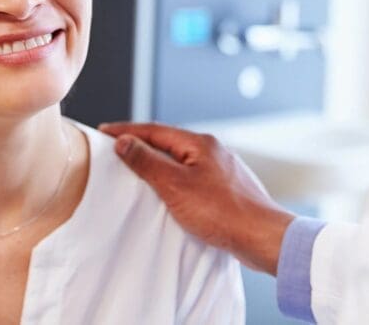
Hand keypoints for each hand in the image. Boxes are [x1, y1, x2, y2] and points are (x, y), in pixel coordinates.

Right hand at [98, 121, 293, 273]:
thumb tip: (124, 141)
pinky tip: (170, 193)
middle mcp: (213, 151)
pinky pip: (193, 177)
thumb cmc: (223, 212)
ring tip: (138, 170)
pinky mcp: (227, 189)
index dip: (127, 131)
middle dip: (141, 145)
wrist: (263, 237)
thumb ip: (147, 162)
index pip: (154, 130)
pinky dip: (175, 179)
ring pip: (182, 160)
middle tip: (116, 149)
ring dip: (158, 163)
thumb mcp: (175, 186)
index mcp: (200, 144)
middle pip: (168, 142)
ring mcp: (222, 170)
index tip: (104, 132)